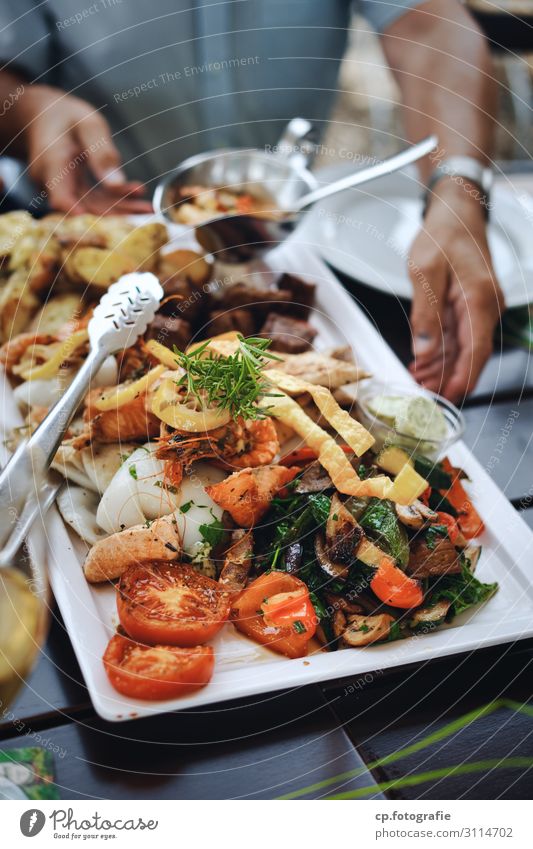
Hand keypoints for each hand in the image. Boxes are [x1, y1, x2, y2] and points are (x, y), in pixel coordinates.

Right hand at [17, 85, 152, 214]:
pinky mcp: (72, 193)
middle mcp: (53, 181)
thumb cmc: (67, 117)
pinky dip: (117, 198)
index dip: (73, 209)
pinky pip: (95, 201)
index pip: (59, 195)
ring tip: (149, 206)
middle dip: (117, 212)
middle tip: (147, 210)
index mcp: (51, 161)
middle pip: (84, 206)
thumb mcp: (89, 125)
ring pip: (93, 207)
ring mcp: (62, 190)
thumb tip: (116, 184)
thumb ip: (102, 154)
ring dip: (122, 208)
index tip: (90, 218)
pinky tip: (137, 193)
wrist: (46, 118)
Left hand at [408, 178, 503, 401]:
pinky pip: (460, 335)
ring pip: (464, 347)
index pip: (476, 350)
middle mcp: (486, 306)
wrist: (456, 211)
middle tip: (422, 392)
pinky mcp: (472, 305)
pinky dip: (444, 350)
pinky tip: (425, 362)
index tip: (448, 396)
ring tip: (418, 380)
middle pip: (471, 354)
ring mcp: (481, 307)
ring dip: (443, 367)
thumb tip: (424, 350)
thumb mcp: (424, 271)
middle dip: (448, 377)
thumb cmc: (443, 234)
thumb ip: (424, 313)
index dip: (463, 377)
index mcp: (478, 298)